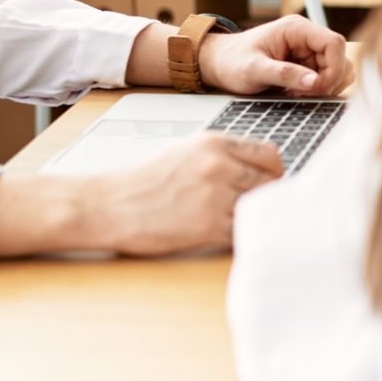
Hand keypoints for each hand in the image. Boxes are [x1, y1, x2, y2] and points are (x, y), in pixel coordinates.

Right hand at [0, 132, 282, 258]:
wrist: (108, 205)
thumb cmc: (142, 180)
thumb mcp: (185, 152)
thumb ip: (222, 156)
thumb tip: (257, 170)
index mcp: (215, 143)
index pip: (269, 154)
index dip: (274, 172)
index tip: (270, 184)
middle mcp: (219, 165)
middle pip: (270, 182)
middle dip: (267, 196)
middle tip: (255, 208)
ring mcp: (215, 196)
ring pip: (258, 208)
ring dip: (253, 217)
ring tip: (238, 222)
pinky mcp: (207, 226)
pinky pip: (241, 233)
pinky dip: (240, 237)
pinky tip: (227, 236)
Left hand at [199, 14, 352, 96]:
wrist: (219, 64)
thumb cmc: (231, 61)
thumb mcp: (254, 69)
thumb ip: (285, 74)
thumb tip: (314, 82)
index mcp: (296, 29)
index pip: (334, 43)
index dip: (334, 67)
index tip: (320, 88)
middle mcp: (306, 37)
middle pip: (339, 58)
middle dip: (328, 80)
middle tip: (304, 93)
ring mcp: (307, 51)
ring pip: (335, 69)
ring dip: (323, 85)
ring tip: (297, 92)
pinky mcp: (305, 64)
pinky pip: (324, 77)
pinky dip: (316, 89)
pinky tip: (296, 92)